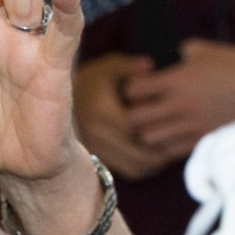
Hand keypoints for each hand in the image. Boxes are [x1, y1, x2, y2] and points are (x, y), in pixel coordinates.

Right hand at [75, 53, 174, 180]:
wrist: (56, 101)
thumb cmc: (90, 80)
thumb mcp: (108, 67)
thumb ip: (129, 66)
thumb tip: (150, 65)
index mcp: (101, 111)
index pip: (131, 127)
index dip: (153, 127)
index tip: (170, 122)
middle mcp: (96, 134)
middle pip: (135, 151)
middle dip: (158, 149)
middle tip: (177, 141)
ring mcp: (95, 149)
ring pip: (131, 165)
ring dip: (153, 161)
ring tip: (168, 151)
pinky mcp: (96, 158)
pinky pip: (124, 170)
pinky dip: (142, 167)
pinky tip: (153, 158)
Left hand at [121, 40, 234, 157]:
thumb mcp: (201, 50)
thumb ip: (176, 56)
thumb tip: (161, 64)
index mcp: (177, 80)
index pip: (133, 90)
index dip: (131, 87)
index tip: (139, 84)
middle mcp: (179, 106)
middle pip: (134, 120)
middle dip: (132, 112)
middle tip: (140, 106)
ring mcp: (190, 125)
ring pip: (149, 140)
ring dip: (147, 131)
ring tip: (154, 122)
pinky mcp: (201, 139)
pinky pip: (169, 151)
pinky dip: (164, 144)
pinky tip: (171, 133)